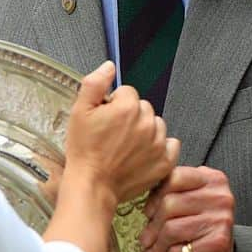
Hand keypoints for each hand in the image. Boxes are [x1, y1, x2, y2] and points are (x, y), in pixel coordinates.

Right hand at [64, 61, 177, 205]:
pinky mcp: (164, 162)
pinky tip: (144, 153)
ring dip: (145, 130)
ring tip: (126, 145)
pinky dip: (161, 147)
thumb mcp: (79, 112)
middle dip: (130, 116)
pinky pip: (171, 144)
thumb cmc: (84, 151)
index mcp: (127, 107)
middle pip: (143, 107)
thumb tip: (108, 67)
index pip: (127, 92)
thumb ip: (94, 84)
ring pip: (156, 124)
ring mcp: (158, 143)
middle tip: (113, 134)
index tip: (105, 118)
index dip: (114, 104)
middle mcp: (147, 122)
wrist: (92, 185)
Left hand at [139, 165, 234, 251]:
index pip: (174, 177)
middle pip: (170, 204)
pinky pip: (180, 250)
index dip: (155, 196)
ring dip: (156, 246)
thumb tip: (139, 195)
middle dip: (152, 226)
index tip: (147, 212)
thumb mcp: (190, 201)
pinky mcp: (217, 242)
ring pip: (171, 229)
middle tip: (144, 239)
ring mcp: (220, 219)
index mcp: (211, 179)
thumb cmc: (201, 227)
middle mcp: (219, 196)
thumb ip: (172, 191)